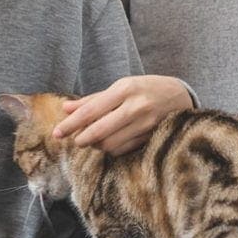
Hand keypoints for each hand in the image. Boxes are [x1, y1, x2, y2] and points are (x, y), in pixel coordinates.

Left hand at [52, 75, 192, 155]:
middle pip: (99, 131)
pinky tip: (108, 143)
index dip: (70, 124)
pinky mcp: (151, 137)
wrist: (180, 95)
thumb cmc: (145, 88)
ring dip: (96, 145)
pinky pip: (123, 150)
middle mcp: (136, 106)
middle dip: (81, 139)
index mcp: (125, 89)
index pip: (91, 111)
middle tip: (74, 140)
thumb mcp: (120, 87)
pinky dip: (111, 149)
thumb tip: (65, 109)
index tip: (57, 132)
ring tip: (93, 139)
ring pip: (110, 144)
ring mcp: (145, 124)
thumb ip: (93, 99)